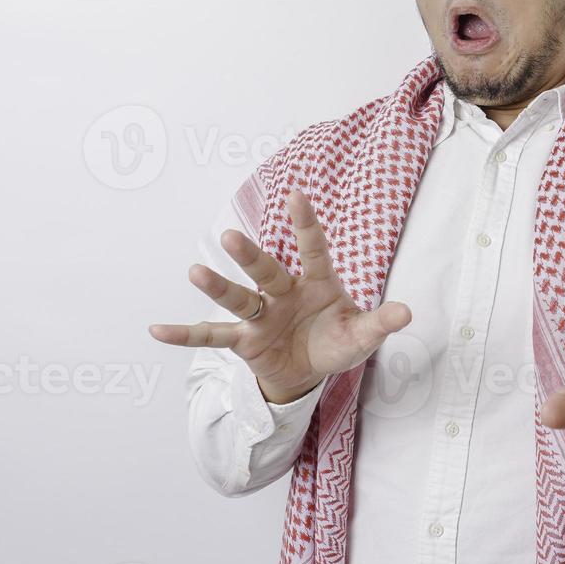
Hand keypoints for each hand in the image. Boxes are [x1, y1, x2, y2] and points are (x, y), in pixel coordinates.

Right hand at [149, 188, 412, 403]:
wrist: (309, 369)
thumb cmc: (336, 341)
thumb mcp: (362, 336)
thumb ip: (380, 323)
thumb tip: (408, 312)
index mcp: (316, 283)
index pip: (312, 249)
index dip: (306, 224)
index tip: (298, 194)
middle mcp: (283, 292)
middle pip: (265, 270)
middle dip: (250, 256)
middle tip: (232, 237)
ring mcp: (260, 314)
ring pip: (237, 297)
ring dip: (217, 286)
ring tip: (195, 272)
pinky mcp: (244, 339)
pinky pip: (212, 336)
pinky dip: (185, 335)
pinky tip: (157, 330)